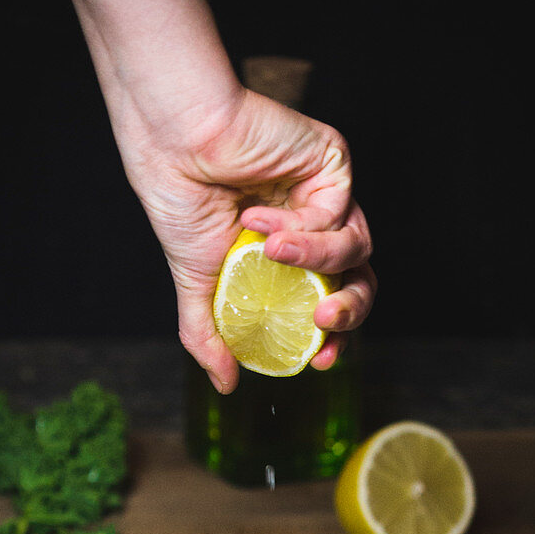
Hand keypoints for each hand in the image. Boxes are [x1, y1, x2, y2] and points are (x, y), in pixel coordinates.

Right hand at [123, 87, 375, 392]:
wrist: (174, 148)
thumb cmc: (182, 202)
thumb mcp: (197, 284)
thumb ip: (212, 334)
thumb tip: (226, 385)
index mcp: (291, 256)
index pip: (329, 301)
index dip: (333, 336)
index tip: (320, 361)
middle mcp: (315, 227)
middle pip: (360, 280)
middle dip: (350, 311)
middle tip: (323, 323)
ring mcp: (326, 195)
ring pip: (358, 248)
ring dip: (316, 260)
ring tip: (270, 253)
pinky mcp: (332, 164)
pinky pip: (338, 213)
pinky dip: (301, 227)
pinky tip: (260, 220)